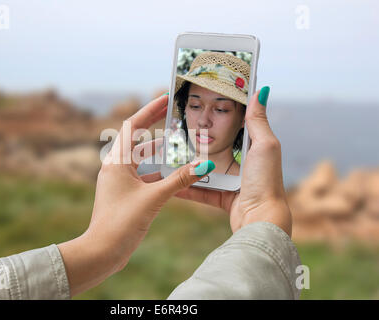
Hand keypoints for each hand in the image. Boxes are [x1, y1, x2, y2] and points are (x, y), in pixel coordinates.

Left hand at [58, 94, 215, 296]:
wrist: (102, 251)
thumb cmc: (121, 222)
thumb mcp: (154, 198)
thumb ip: (180, 180)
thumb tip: (204, 166)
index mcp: (116, 161)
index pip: (133, 125)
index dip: (150, 110)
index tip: (166, 98)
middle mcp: (115, 167)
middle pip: (137, 139)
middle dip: (156, 127)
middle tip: (174, 114)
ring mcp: (119, 181)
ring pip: (141, 158)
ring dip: (159, 150)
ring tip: (178, 141)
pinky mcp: (125, 194)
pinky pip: (144, 175)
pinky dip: (158, 171)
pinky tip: (174, 172)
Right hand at [169, 87, 291, 236]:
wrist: (260, 219)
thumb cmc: (265, 180)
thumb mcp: (264, 145)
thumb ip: (257, 120)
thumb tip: (260, 90)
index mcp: (254, 148)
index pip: (234, 127)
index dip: (220, 116)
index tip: (202, 105)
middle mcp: (243, 164)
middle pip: (215, 149)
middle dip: (196, 141)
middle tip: (176, 130)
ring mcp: (232, 182)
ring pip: (204, 170)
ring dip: (187, 165)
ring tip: (169, 156)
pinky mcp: (222, 198)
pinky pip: (200, 191)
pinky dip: (186, 188)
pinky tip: (170, 182)